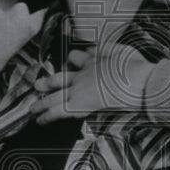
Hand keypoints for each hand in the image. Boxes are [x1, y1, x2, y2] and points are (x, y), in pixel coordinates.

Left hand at [30, 42, 154, 124]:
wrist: (136, 81)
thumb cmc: (135, 67)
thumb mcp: (119, 50)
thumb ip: (106, 49)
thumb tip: (94, 48)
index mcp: (93, 61)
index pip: (77, 59)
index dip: (73, 60)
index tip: (71, 62)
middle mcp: (82, 75)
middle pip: (59, 78)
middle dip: (48, 82)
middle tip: (38, 85)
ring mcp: (79, 89)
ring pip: (54, 95)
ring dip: (42, 102)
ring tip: (32, 108)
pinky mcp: (78, 105)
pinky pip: (58, 111)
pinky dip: (47, 115)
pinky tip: (40, 120)